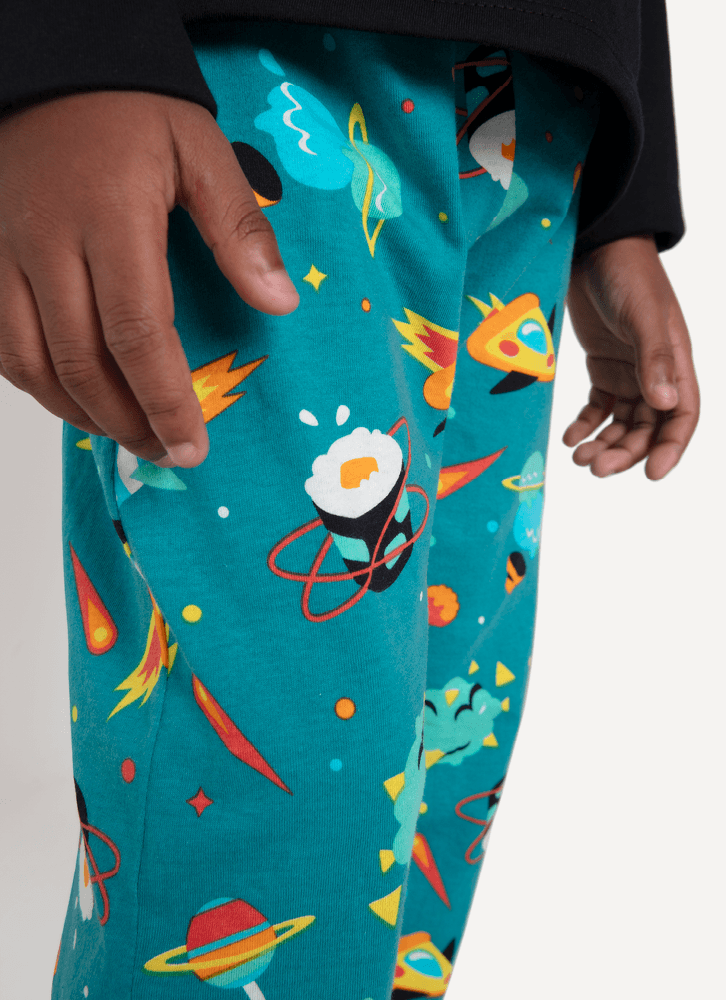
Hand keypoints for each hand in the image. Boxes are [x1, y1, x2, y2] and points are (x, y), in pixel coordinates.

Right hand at [0, 91, 298, 467]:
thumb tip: (280, 303)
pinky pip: (0, 343)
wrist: (51, 69)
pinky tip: (76, 400)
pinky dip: (37, 385)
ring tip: (130, 435)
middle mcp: (47, 243)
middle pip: (82, 363)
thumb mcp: (202, 152)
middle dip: (129, 422)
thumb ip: (240, 231)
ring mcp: (4, 253)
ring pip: (33, 364)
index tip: (194, 447)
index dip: (165, 401)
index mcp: (112, 219)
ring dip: (82, 415)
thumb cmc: (132, 110)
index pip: (138, 333)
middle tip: (169, 451)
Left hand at [564, 235, 698, 478]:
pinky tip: (571, 437)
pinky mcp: (602, 368)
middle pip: (647, 427)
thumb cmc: (626, 274)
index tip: (652, 475)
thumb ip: (654, 359)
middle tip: (595, 468)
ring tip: (579, 458)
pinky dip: (586, 425)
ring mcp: (629, 372)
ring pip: (622, 423)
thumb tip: (666, 403)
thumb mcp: (642, 315)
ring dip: (604, 443)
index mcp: (676, 362)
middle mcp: (656, 373)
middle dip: (626, 451)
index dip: (671, 448)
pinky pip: (598, 407)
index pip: (682, 416)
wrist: (594, 247)